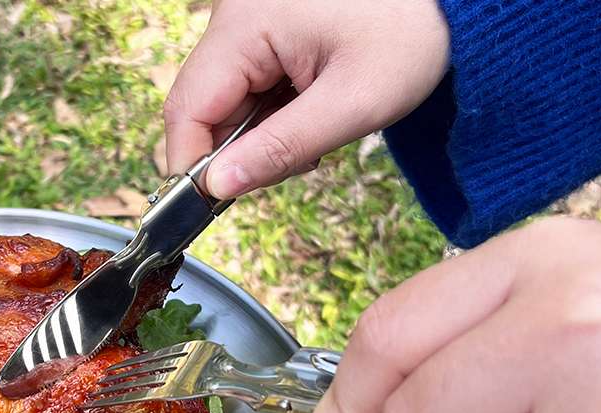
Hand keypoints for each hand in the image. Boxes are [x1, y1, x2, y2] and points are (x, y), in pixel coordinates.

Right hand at [164, 0, 449, 198]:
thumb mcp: (352, 105)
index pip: (188, 108)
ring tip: (318, 131)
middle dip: (240, 149)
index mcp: (247, 24)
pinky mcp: (265, 30)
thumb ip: (280, 149)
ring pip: (227, 101)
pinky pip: (248, 86)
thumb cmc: (412, 34)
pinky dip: (274, 113)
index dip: (192, 164)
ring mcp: (249, 22)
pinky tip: (313, 110)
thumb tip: (218, 188)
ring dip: (261, 134)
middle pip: (204, 107)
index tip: (216, 205)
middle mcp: (235, 17)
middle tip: (300, 161)